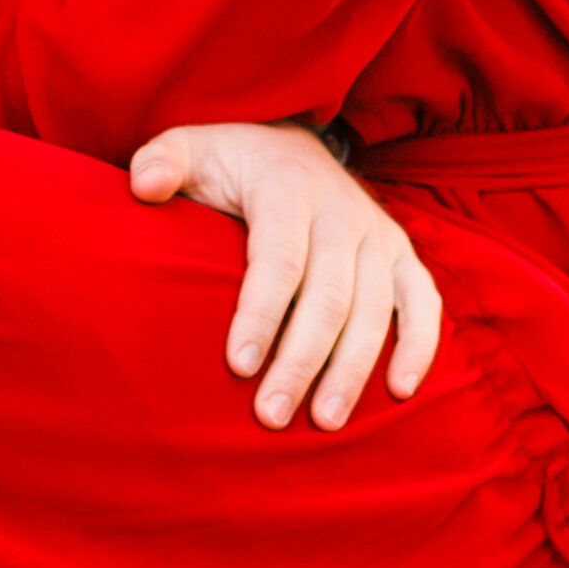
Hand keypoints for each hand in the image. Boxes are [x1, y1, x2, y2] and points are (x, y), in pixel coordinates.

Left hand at [130, 118, 441, 428]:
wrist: (292, 145)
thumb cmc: (232, 163)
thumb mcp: (194, 148)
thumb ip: (162, 160)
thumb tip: (145, 185)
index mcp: (288, 187)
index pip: (279, 259)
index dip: (260, 313)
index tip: (237, 366)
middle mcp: (342, 210)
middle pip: (330, 295)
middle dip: (302, 360)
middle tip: (271, 415)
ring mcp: (378, 233)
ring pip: (375, 309)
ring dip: (353, 369)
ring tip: (323, 422)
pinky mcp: (401, 255)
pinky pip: (422, 302)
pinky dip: (418, 345)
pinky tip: (399, 392)